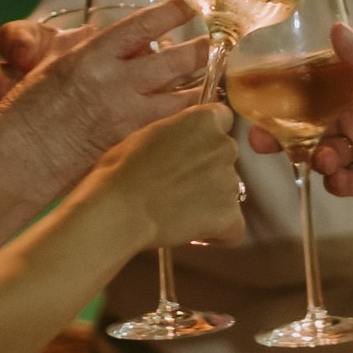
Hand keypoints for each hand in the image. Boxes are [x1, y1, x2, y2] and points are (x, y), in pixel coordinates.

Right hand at [0, 0, 209, 186]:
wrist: (15, 164)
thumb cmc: (24, 117)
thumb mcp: (48, 67)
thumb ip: (75, 46)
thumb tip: (95, 32)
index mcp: (92, 56)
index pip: (144, 24)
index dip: (172, 12)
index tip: (187, 6)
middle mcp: (115, 83)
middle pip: (177, 59)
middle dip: (200, 50)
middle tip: (212, 45)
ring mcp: (127, 118)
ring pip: (185, 98)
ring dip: (203, 88)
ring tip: (215, 82)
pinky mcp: (134, 147)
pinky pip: (173, 129)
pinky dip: (188, 121)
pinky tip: (197, 121)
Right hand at [93, 104, 244, 248]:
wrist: (119, 208)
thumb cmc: (122, 170)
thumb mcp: (149, 133)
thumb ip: (177, 132)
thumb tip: (183, 141)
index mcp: (205, 120)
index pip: (223, 120)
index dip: (206, 138)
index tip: (191, 151)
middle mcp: (225, 146)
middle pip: (226, 157)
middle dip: (209, 170)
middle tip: (180, 185)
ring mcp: (230, 182)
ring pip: (229, 192)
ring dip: (211, 200)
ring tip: (180, 211)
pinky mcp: (229, 216)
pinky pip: (234, 227)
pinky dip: (219, 232)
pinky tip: (196, 232)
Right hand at [257, 24, 352, 208]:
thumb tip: (336, 29)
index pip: (311, 89)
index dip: (282, 94)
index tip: (256, 99)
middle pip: (305, 126)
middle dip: (280, 133)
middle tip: (260, 140)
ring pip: (318, 155)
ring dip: (313, 157)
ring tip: (326, 158)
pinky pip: (339, 183)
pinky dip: (333, 181)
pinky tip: (339, 177)